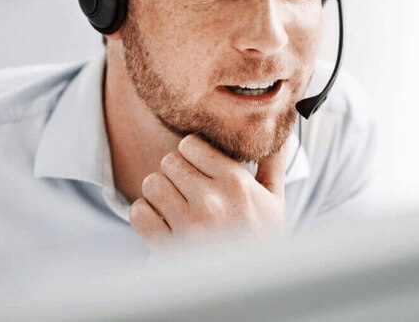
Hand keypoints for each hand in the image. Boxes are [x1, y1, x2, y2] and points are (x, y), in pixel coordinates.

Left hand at [129, 134, 286, 251]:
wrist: (253, 288)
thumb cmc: (264, 241)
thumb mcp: (275, 201)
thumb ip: (272, 163)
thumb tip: (280, 130)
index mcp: (236, 183)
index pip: (191, 144)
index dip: (191, 152)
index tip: (197, 165)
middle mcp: (211, 200)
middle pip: (169, 161)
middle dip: (176, 172)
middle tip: (187, 187)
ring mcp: (188, 225)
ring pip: (151, 183)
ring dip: (159, 192)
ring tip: (174, 204)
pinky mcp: (168, 248)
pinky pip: (138, 213)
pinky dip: (144, 215)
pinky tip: (161, 221)